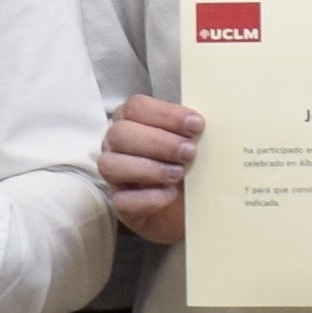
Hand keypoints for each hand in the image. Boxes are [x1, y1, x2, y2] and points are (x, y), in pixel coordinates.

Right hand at [98, 94, 203, 248]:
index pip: (135, 107)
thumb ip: (189, 130)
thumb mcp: (188, 141)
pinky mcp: (119, 204)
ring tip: (178, 173)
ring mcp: (113, 175)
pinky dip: (149, 197)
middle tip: (189, 152)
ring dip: (150, 168)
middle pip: (120, 134)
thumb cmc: (183, 162)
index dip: (166, 114)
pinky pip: (122, 201)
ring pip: (111, 166)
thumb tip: (200, 124)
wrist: (183, 205)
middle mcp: (115, 145)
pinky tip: (170, 194)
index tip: (196, 125)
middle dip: (159, 142)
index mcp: (130, 120)